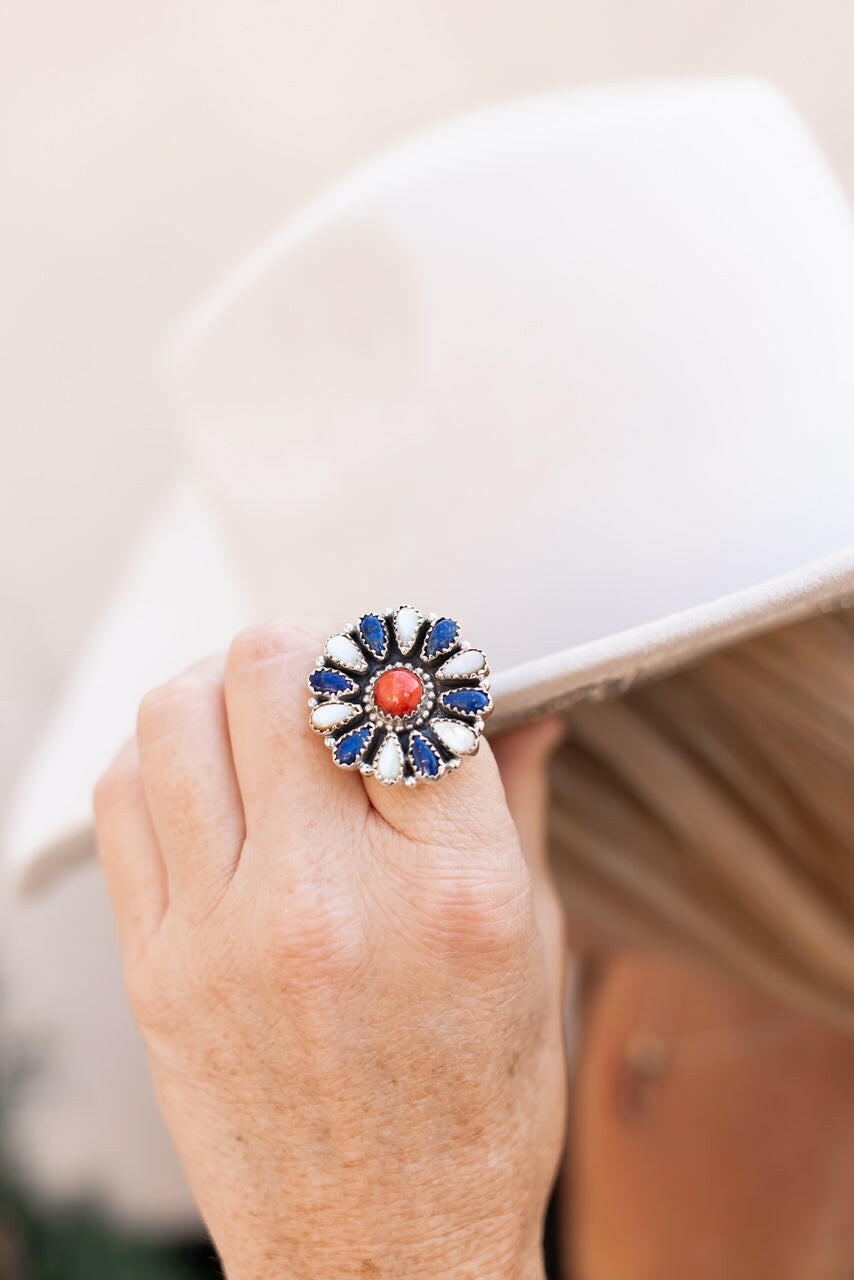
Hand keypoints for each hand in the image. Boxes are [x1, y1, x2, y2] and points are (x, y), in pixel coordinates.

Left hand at [94, 620, 566, 1278]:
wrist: (378, 1254)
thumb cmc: (473, 1114)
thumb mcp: (533, 952)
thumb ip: (516, 805)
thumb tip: (520, 708)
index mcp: (455, 891)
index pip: (411, 693)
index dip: (407, 661)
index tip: (399, 671)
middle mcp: (330, 900)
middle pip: (277, 669)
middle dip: (309, 643)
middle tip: (326, 672)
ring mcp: (226, 933)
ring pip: (176, 712)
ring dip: (222, 683)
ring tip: (254, 708)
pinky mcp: (157, 967)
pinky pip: (122, 797)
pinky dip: (161, 755)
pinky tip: (201, 772)